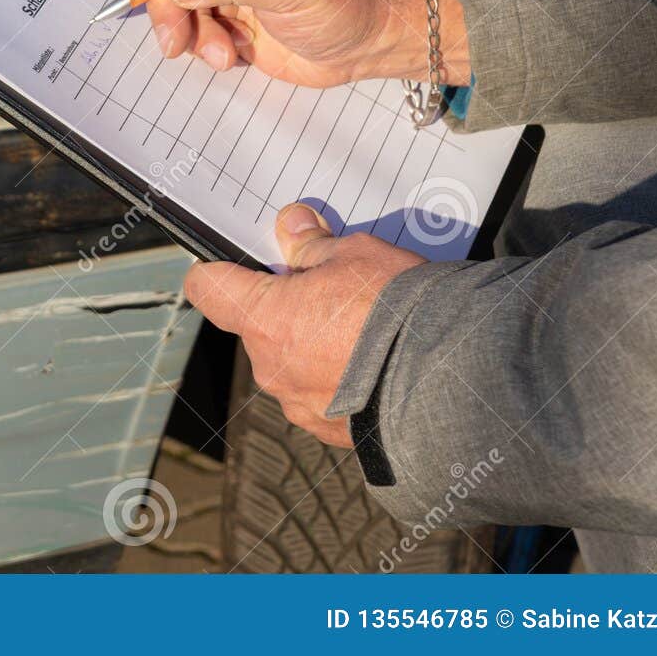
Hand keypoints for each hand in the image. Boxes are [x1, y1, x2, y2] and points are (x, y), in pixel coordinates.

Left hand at [184, 203, 426, 446]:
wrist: (448, 382)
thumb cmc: (396, 310)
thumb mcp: (356, 255)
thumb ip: (313, 244)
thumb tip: (291, 226)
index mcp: (264, 318)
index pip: (208, 289)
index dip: (216, 270)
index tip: (232, 262)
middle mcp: (270, 365)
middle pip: (257, 324)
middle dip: (284, 306)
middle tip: (330, 290)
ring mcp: (296, 403)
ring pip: (288, 360)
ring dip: (311, 344)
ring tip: (361, 330)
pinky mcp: (326, 429)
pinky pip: (317, 393)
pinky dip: (335, 377)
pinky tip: (372, 364)